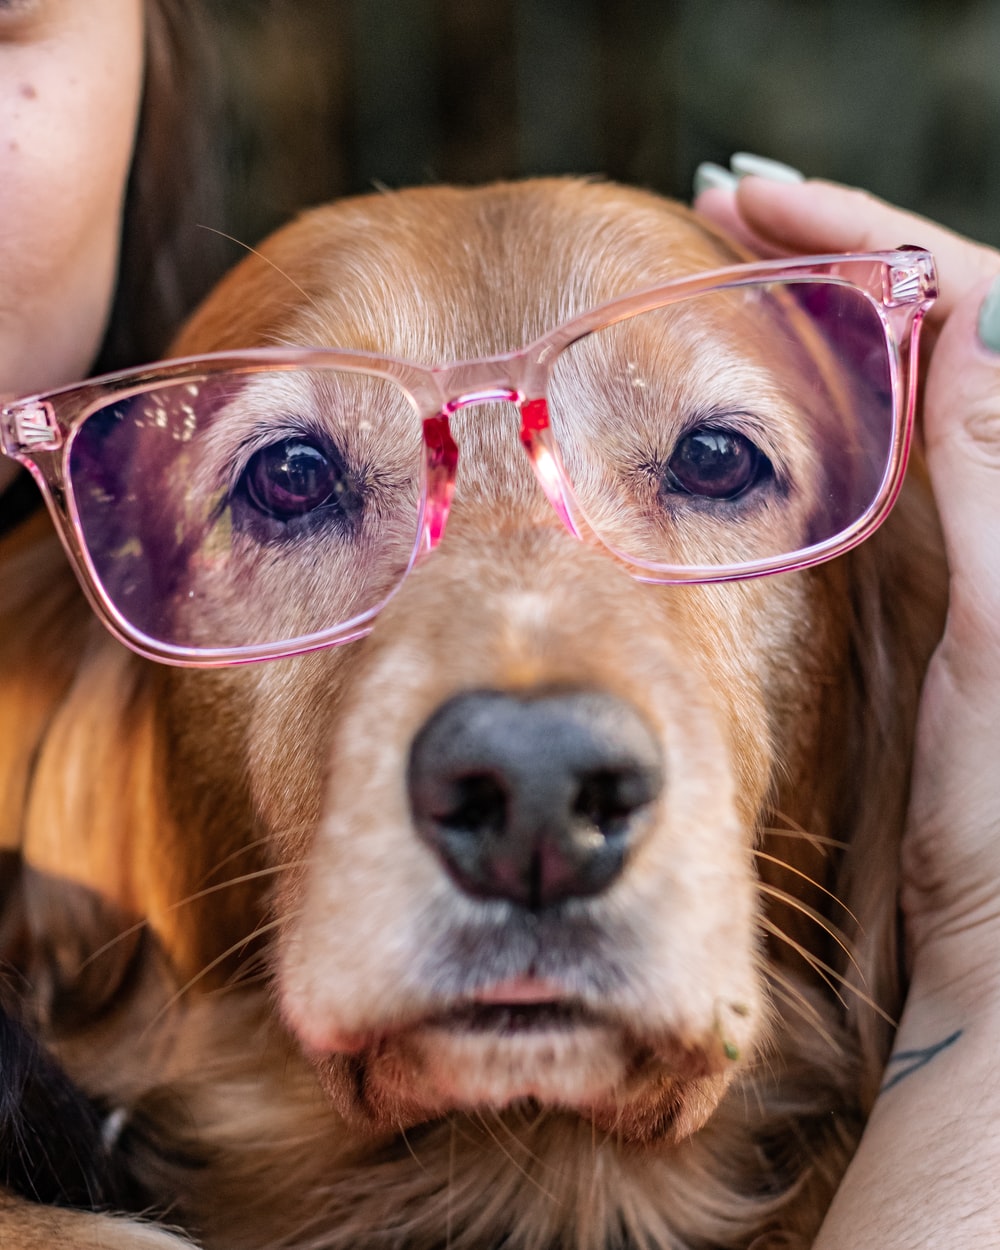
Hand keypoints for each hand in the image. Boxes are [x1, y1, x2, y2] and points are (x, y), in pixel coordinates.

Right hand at [695, 156, 999, 986]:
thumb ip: (993, 483)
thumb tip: (971, 312)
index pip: (969, 304)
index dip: (861, 242)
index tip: (753, 209)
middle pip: (938, 324)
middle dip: (832, 262)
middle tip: (725, 226)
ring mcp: (969, 538)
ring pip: (904, 385)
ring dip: (821, 325)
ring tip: (732, 285)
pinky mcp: (933, 583)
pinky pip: (883, 457)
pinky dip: (819, 409)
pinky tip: (758, 400)